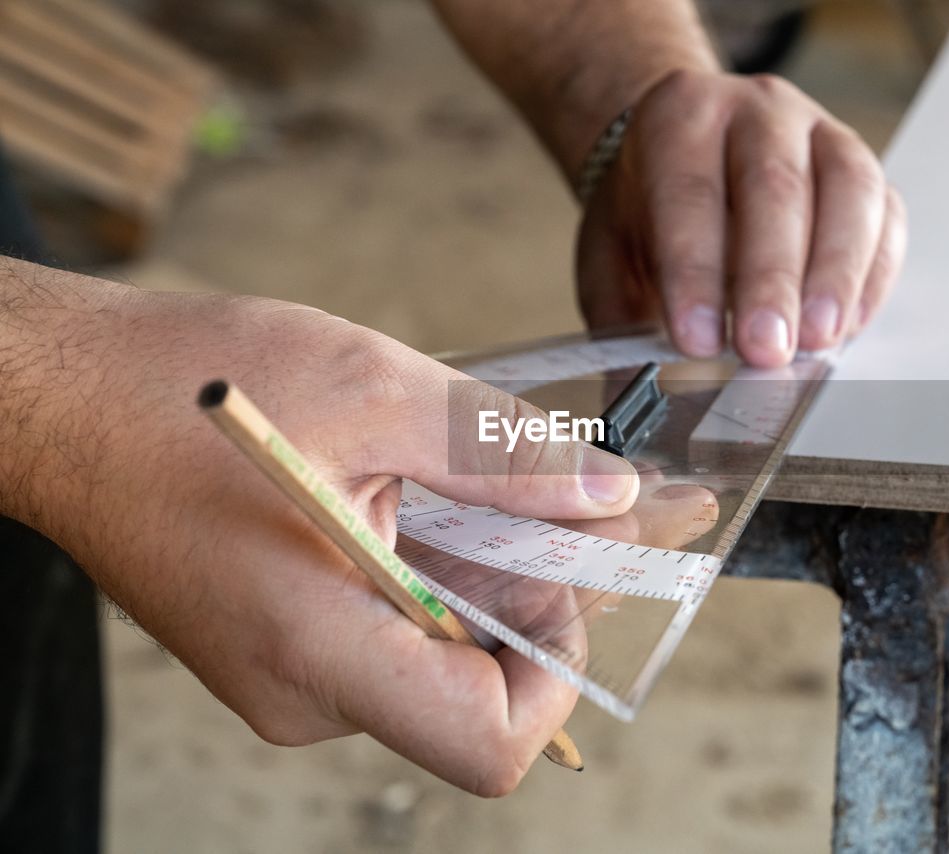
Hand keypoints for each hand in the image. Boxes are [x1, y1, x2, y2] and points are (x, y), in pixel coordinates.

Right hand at [2, 268, 638, 795]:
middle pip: (481, 684)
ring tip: (576, 489)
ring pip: (448, 648)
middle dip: (559, 593)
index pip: (489, 742)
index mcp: (315, 647)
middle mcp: (306, 688)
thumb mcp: (371, 392)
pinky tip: (487, 498)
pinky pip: (402, 623)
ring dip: (515, 571)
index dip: (559, 669)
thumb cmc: (186, 385)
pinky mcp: (293, 638)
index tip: (574, 573)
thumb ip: (500, 456)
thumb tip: (610, 496)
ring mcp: (296, 670)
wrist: (66, 397)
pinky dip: (457, 566)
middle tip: (632, 505)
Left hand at [576, 69, 906, 367]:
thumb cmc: (651, 206)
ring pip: (847, 191)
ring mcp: (821, 131)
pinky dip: (872, 275)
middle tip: (766, 349)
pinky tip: (848, 324)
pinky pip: (885, 216)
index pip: (690, 192)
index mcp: (680, 116)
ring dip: (836, 275)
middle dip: (772, 279)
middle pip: (775, 188)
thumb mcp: (611, 249)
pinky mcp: (864, 168)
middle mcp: (757, 110)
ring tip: (819, 339)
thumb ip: (617, 312)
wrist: (686, 151)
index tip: (699, 338)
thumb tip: (625, 387)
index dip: (696, 272)